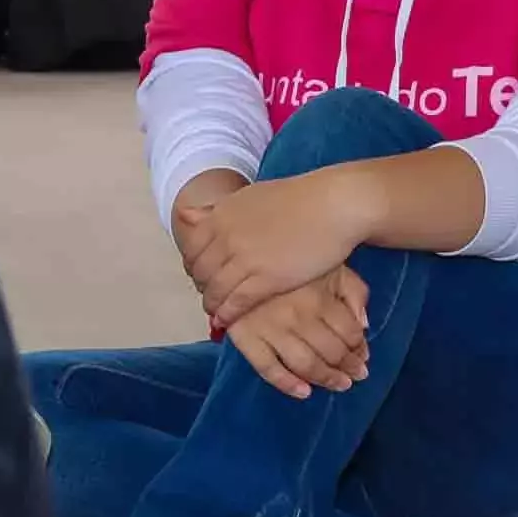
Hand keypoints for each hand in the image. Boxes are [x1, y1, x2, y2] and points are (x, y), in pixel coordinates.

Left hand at [177, 169, 374, 325]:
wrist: (332, 205)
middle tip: (209, 294)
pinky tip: (227, 320)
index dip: (194, 266)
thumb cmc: (298, 199)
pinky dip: (227, 314)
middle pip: (200, 272)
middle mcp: (227, 236)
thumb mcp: (249, 196)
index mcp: (221, 215)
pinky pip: (236, 302)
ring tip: (216, 311)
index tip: (201, 274)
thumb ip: (217, 211)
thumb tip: (185, 215)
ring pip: (215, 290)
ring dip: (212, 304)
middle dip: (202, 286)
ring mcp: (245, 259)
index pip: (192, 249)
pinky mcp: (266, 279)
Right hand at [227, 267, 370, 399]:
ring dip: (326, 378)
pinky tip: (304, 392)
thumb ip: (353, 291)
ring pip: (305, 364)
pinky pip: (267, 369)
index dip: (360, 347)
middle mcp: (296, 316)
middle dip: (349, 366)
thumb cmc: (293, 262)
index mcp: (319, 297)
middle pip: (331, 351)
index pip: (349, 332)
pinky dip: (287, 384)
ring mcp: (270, 329)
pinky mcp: (246, 338)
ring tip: (340, 384)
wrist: (241, 256)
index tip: (364, 355)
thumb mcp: (331, 266)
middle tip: (357, 374)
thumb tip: (363, 325)